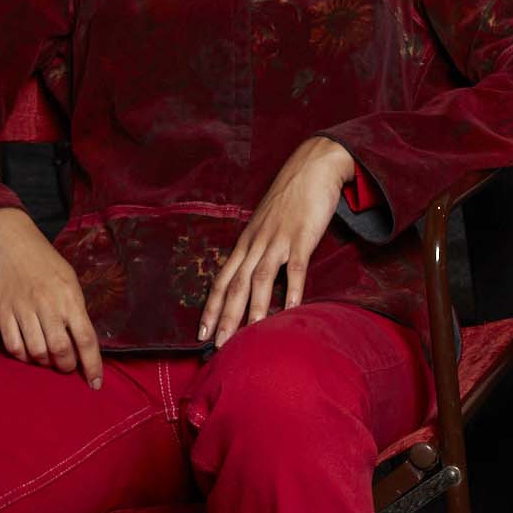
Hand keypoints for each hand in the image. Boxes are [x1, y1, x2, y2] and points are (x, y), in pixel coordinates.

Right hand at [0, 206, 102, 387]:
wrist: (7, 238)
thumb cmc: (42, 259)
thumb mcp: (68, 278)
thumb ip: (75, 308)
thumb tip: (83, 340)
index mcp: (70, 296)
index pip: (86, 339)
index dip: (93, 365)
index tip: (96, 383)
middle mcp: (48, 304)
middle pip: (61, 351)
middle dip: (66, 366)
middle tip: (66, 366)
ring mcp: (23, 308)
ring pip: (37, 352)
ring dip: (44, 363)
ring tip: (47, 359)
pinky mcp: (2, 311)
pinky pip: (13, 345)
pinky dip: (22, 356)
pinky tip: (27, 352)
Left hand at [199, 136, 356, 349]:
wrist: (312, 165)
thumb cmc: (290, 198)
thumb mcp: (267, 224)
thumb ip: (260, 250)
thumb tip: (254, 277)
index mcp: (246, 242)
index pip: (221, 279)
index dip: (210, 307)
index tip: (200, 333)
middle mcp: (256, 243)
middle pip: (235, 285)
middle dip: (224, 317)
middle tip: (216, 346)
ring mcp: (278, 239)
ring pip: (259, 279)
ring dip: (253, 309)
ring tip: (248, 336)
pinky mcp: (302, 235)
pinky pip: (295, 266)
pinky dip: (292, 289)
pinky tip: (291, 309)